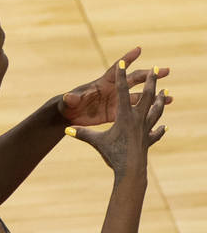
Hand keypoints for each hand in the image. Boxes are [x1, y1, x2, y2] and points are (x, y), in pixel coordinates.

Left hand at [59, 47, 171, 126]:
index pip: (117, 69)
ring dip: (152, 95)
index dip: (126, 59)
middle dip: (149, 75)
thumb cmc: (68, 105)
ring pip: (138, 96)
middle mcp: (113, 90)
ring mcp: (117, 101)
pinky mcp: (117, 113)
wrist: (70, 116)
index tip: (139, 49)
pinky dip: (147, 110)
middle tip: (165, 70)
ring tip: (169, 96)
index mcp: (102, 83)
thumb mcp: (69, 102)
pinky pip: (135, 110)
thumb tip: (69, 97)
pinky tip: (158, 111)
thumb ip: (71, 98)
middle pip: (134, 79)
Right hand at [65, 61, 167, 177]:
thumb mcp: (96, 142)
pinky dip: (159, 130)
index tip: (123, 63)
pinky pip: (155, 132)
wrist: (131, 170)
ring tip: (166, 92)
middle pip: (146, 96)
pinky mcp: (148, 140)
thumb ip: (81, 134)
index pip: (122, 91)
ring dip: (160, 100)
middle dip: (151, 82)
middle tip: (157, 69)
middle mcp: (138, 119)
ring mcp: (145, 129)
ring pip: (155, 111)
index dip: (121, 76)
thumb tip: (66, 128)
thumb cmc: (113, 154)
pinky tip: (163, 128)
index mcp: (123, 116)